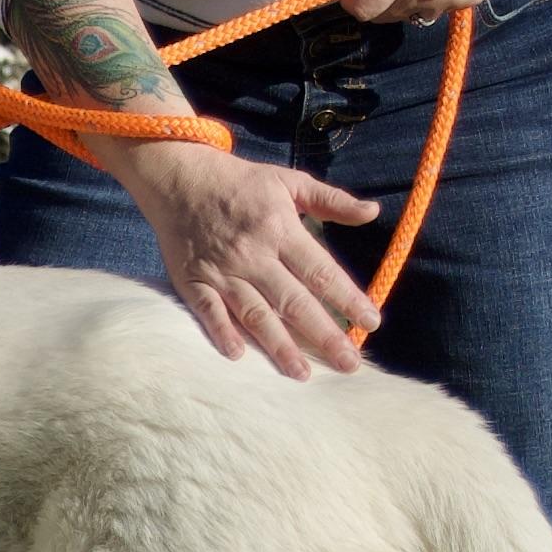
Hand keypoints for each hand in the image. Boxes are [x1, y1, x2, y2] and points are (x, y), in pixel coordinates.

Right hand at [97, 137, 381, 378]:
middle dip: (324, 335)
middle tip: (349, 365)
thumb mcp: (289, 180)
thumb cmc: (240, 182)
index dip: (348, 298)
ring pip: (255, 314)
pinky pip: (209, 312)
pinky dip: (222, 332)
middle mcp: (253, 254)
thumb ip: (331, 200)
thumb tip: (373, 212)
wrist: (179, 176)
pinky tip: (239, 355)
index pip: (321, 272)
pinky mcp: (193, 281)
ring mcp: (222, 271)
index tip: (371, 322)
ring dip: (279, 346)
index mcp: (280, 229)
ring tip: (302, 374)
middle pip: (294, 302)